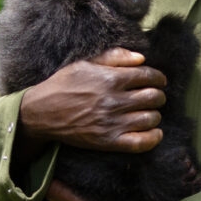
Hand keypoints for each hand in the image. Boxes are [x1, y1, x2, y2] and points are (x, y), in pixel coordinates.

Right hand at [19, 48, 167, 153]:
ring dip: (155, 114)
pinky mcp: (108, 142)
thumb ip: (115, 57)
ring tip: (149, 112)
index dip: (159, 78)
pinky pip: (141, 142)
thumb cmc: (63, 85)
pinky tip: (154, 132)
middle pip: (154, 97)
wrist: (41, 113)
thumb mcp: (85, 63)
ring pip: (151, 118)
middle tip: (154, 96)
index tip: (159, 80)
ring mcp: (112, 123)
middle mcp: (114, 101)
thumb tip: (142, 58)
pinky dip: (153, 138)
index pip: (149, 76)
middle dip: (158, 95)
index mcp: (110, 79)